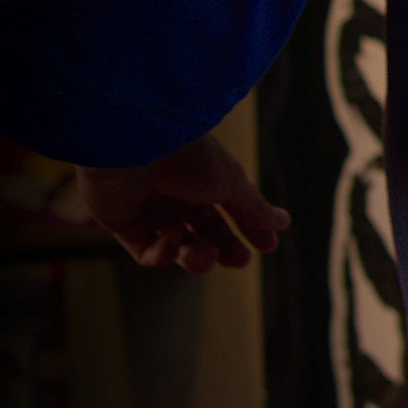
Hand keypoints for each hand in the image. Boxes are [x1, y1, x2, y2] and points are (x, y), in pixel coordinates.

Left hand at [75, 135, 291, 273]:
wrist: (135, 146)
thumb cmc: (187, 156)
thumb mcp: (230, 181)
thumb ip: (253, 207)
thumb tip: (283, 222)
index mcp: (204, 178)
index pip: (232, 210)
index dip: (250, 229)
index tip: (268, 246)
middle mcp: (177, 194)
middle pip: (206, 233)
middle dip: (224, 249)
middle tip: (240, 260)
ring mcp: (150, 211)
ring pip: (179, 249)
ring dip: (196, 257)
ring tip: (205, 252)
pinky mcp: (124, 225)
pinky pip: (147, 252)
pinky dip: (163, 253)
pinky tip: (170, 239)